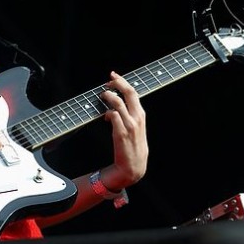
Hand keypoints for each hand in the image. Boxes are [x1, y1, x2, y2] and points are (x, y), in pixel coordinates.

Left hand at [99, 71, 148, 189]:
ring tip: (103, 95)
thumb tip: (114, 107)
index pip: (133, 92)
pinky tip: (105, 116)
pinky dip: (107, 112)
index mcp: (141, 115)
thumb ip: (129, 117)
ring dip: (108, 96)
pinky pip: (112, 115)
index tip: (113, 76)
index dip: (122, 82)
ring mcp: (129, 125)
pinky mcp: (121, 132)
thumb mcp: (137, 129)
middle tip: (108, 81)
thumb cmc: (134, 148)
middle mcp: (137, 118)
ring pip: (118, 102)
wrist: (133, 167)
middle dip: (117, 82)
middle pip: (128, 93)